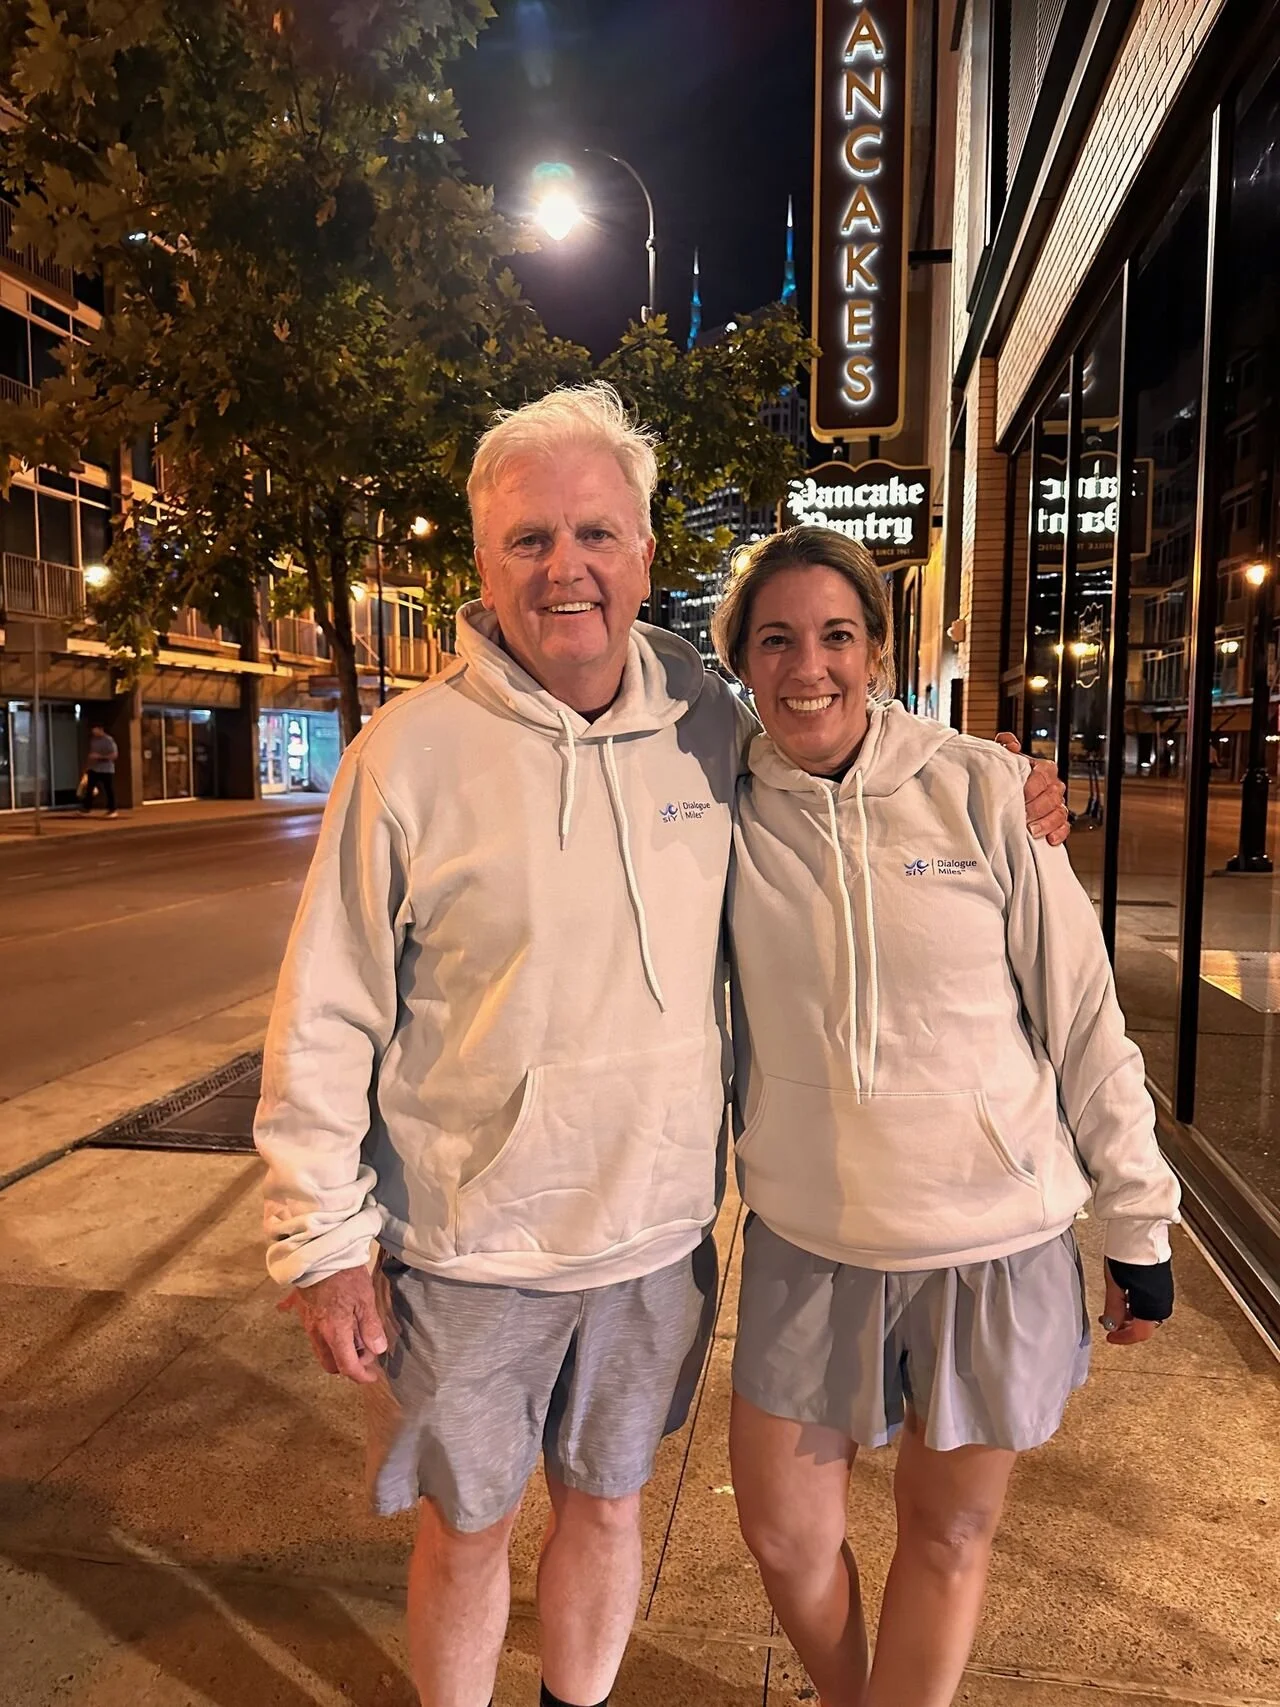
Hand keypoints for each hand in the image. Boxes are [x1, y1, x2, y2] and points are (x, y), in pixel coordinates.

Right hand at [278, 1265, 387, 1383]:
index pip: (347, 1366)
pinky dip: (321, 1329)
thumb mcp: (365, 1299)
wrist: (317, 1252)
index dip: (361, 1376)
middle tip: (365, 1349)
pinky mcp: (302, 1310)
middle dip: (348, 1364)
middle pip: (330, 1363)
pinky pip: (309, 1327)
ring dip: (338, 1349)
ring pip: (321, 1349)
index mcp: (334, 1332)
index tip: (372, 1376)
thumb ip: (370, 1327)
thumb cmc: (344, 1275)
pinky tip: (329, 1318)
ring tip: (354, 1331)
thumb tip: (377, 1350)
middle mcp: (317, 1333)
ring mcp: (306, 1322)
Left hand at [995, 732, 1069, 845]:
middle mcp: (1053, 786)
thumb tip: (1012, 745)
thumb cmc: (1006, 775)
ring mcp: (1057, 804)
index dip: (1032, 786)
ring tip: (1030, 830)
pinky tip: (1048, 838)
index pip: (1044, 775)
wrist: (1005, 791)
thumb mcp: (1002, 757)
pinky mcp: (1058, 821)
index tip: (1019, 795)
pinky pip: (1064, 827)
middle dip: (1036, 807)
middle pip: (1052, 796)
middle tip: (1021, 815)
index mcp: (1043, 769)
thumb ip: (1005, 745)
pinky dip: (1058, 833)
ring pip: (1059, 813)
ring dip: (1045, 823)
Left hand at [1098, 1263, 1159, 1345]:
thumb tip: (1111, 1326)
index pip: (1140, 1333)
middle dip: (1125, 1326)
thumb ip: (1114, 1309)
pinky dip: (1137, 1304)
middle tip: (1108, 1321)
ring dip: (1131, 1315)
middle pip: (1145, 1325)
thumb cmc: (1127, 1255)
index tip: (1110, 1337)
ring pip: (1147, 1313)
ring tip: (1114, 1307)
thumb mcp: (1114, 1284)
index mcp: (1151, 1307)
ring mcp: (1164, 1292)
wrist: (1141, 1232)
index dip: (1123, 1338)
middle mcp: (1162, 1302)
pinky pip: (1150, 1302)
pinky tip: (1125, 1296)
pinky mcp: (1163, 1283)